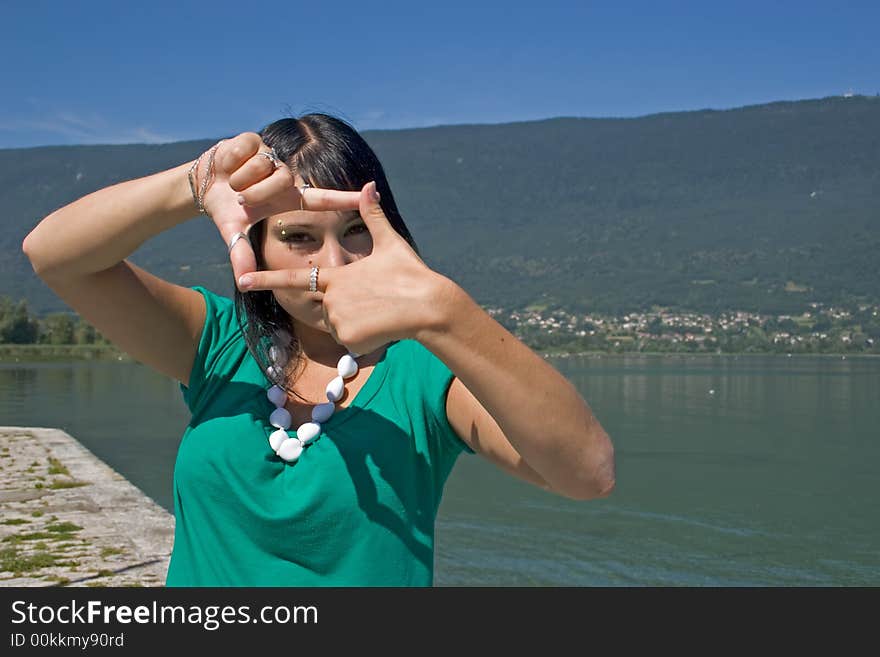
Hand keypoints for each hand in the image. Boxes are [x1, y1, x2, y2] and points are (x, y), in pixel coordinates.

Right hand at [195, 132, 361, 284]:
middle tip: (242, 199)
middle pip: (283, 178)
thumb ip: (241, 255)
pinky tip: (229, 165)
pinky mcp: (255, 139)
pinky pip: (247, 149)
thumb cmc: (229, 210)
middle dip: (258, 191)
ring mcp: (272, 156)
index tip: (370, 194)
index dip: (345, 197)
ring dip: (243, 178)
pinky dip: (233, 161)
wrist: (204, 185)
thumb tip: (242, 279)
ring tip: (235, 184)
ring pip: (264, 164)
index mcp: (289, 198)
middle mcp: (286, 175)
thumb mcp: (234, 233)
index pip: (323, 198)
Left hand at [237, 181, 451, 355]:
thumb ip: (373, 217)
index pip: (297, 278)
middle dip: (347, 308)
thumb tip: (370, 185)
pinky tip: (382, 328)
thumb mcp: (391, 243)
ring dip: (357, 324)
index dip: (268, 279)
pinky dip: (365, 339)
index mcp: (337, 275)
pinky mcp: (349, 339)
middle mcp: (332, 298)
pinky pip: (350, 343)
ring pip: (339, 327)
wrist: (429, 307)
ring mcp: (339, 319)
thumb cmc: (411, 274)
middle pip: (328, 309)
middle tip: (376, 303)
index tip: (242, 279)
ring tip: (381, 314)